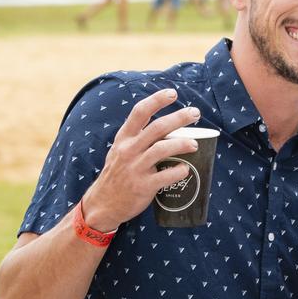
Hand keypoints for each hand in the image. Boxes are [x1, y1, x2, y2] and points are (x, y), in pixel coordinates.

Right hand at [82, 88, 203, 229]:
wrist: (102, 205)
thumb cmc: (118, 174)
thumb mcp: (121, 150)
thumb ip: (139, 137)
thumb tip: (169, 124)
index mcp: (124, 138)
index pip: (139, 112)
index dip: (156, 100)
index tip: (173, 93)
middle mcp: (128, 150)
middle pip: (157, 128)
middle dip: (179, 118)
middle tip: (195, 113)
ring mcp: (135, 168)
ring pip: (162, 149)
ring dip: (182, 143)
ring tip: (195, 144)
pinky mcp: (142, 186)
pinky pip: (165, 176)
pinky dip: (179, 171)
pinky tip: (186, 169)